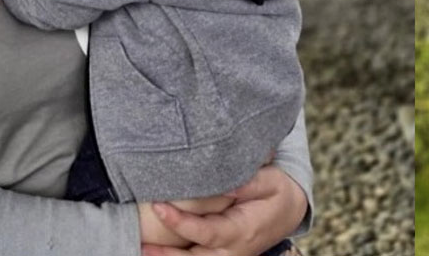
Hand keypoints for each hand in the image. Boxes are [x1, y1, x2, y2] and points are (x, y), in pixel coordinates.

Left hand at [140, 166, 306, 255]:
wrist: (289, 211)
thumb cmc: (277, 192)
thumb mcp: (271, 181)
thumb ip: (249, 182)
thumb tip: (226, 184)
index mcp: (243, 231)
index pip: (206, 232)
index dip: (181, 222)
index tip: (159, 206)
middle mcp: (233, 251)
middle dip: (165, 255)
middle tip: (139, 244)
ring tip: (142, 250)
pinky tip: (156, 251)